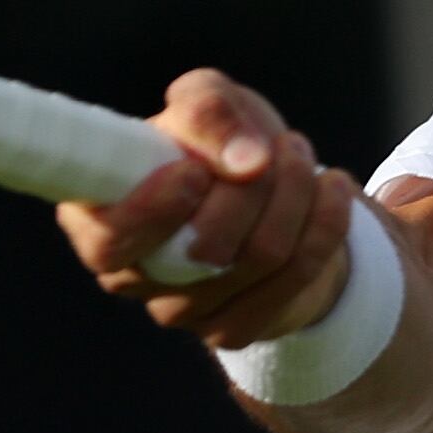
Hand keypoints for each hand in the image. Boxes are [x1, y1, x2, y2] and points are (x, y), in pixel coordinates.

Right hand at [55, 68, 355, 348]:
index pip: (111, 239)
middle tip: (279, 144)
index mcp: (99, 221)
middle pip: (205, 246)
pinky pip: (297, 278)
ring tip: (300, 153)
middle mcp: (133, 278)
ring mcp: (183, 313)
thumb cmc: (213, 145)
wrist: (265, 193)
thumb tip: (247, 161)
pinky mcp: (234, 330)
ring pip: (260, 258)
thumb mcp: (205, 102)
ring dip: (297, 193)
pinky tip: (333, 189)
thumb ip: (208, 111)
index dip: (153, 211)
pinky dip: (327, 225)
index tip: (195, 171)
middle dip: (256, 184)